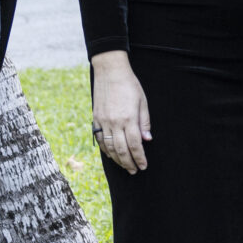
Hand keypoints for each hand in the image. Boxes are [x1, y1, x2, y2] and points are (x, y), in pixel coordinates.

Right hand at [89, 52, 150, 171]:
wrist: (110, 72)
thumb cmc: (129, 85)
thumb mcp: (142, 102)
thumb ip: (144, 122)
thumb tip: (147, 140)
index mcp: (128, 118)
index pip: (135, 144)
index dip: (139, 157)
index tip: (143, 166)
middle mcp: (114, 122)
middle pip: (121, 150)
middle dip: (129, 163)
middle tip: (135, 171)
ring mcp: (103, 121)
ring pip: (109, 147)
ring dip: (117, 160)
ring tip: (125, 166)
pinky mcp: (95, 119)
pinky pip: (99, 139)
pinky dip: (106, 150)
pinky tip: (111, 155)